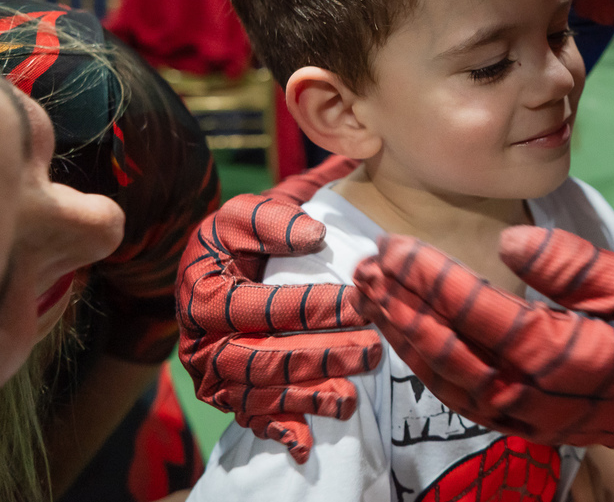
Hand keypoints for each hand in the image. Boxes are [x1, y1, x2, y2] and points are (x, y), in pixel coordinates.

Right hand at [175, 156, 380, 462]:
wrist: (214, 266)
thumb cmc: (237, 238)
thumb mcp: (246, 214)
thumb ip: (276, 219)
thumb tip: (316, 235)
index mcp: (202, 295)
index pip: (259, 306)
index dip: (311, 306)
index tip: (359, 301)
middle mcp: (199, 343)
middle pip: (259, 359)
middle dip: (318, 357)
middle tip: (371, 350)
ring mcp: (211, 375)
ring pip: (257, 395)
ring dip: (305, 398)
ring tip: (351, 398)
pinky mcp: (227, 396)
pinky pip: (250, 419)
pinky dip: (278, 432)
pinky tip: (306, 444)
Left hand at [352, 226, 613, 459]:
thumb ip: (569, 263)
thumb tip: (509, 241)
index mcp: (557, 354)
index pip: (473, 311)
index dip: (428, 277)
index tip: (395, 246)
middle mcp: (531, 393)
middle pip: (444, 347)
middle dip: (399, 305)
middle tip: (365, 266)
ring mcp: (525, 416)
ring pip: (444, 378)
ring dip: (403, 336)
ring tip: (372, 298)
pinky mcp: (526, 425)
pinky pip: (462, 398)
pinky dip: (428, 368)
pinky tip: (409, 340)